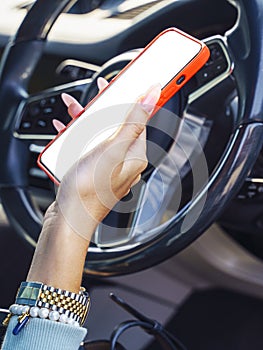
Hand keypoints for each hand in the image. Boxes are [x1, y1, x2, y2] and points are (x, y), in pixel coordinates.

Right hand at [54, 82, 160, 240]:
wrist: (67, 219)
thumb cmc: (89, 190)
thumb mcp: (112, 149)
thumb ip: (133, 122)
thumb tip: (153, 97)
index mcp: (134, 154)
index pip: (138, 119)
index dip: (131, 99)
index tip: (126, 83)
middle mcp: (123, 160)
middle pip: (117, 124)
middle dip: (103, 107)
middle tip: (95, 94)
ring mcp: (107, 165)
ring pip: (99, 134)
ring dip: (86, 119)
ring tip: (73, 108)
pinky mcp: (92, 170)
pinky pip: (87, 146)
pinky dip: (77, 135)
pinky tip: (66, 130)